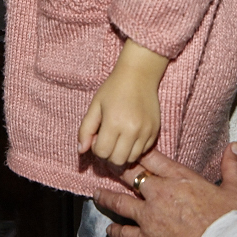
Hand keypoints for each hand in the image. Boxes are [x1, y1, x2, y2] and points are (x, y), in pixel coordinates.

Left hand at [78, 39, 167, 165]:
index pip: (102, 153)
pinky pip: (144, 151)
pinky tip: (131, 134)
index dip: (96, 148)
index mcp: (114, 122)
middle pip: (117, 161)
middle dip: (109, 155)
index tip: (98, 136)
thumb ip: (85, 129)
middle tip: (108, 140)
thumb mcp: (95, 106)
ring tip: (119, 138)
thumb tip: (81, 151)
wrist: (139, 75)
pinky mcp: (155, 131)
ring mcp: (146, 131)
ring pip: (131, 158)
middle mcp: (132, 130)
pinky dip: (135, 148)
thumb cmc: (114, 88)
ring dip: (122, 153)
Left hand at [96, 144, 236, 236]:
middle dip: (117, 168)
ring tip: (97, 194)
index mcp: (181, 178)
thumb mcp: (234, 190)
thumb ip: (230, 166)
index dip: (139, 152)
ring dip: (107, 198)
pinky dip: (115, 232)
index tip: (129, 148)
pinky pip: (124, 234)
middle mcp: (161, 194)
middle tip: (106, 164)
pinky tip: (109, 231)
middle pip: (131, 176)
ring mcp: (151, 217)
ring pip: (121, 203)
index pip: (153, 158)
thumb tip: (234, 146)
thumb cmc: (230, 222)